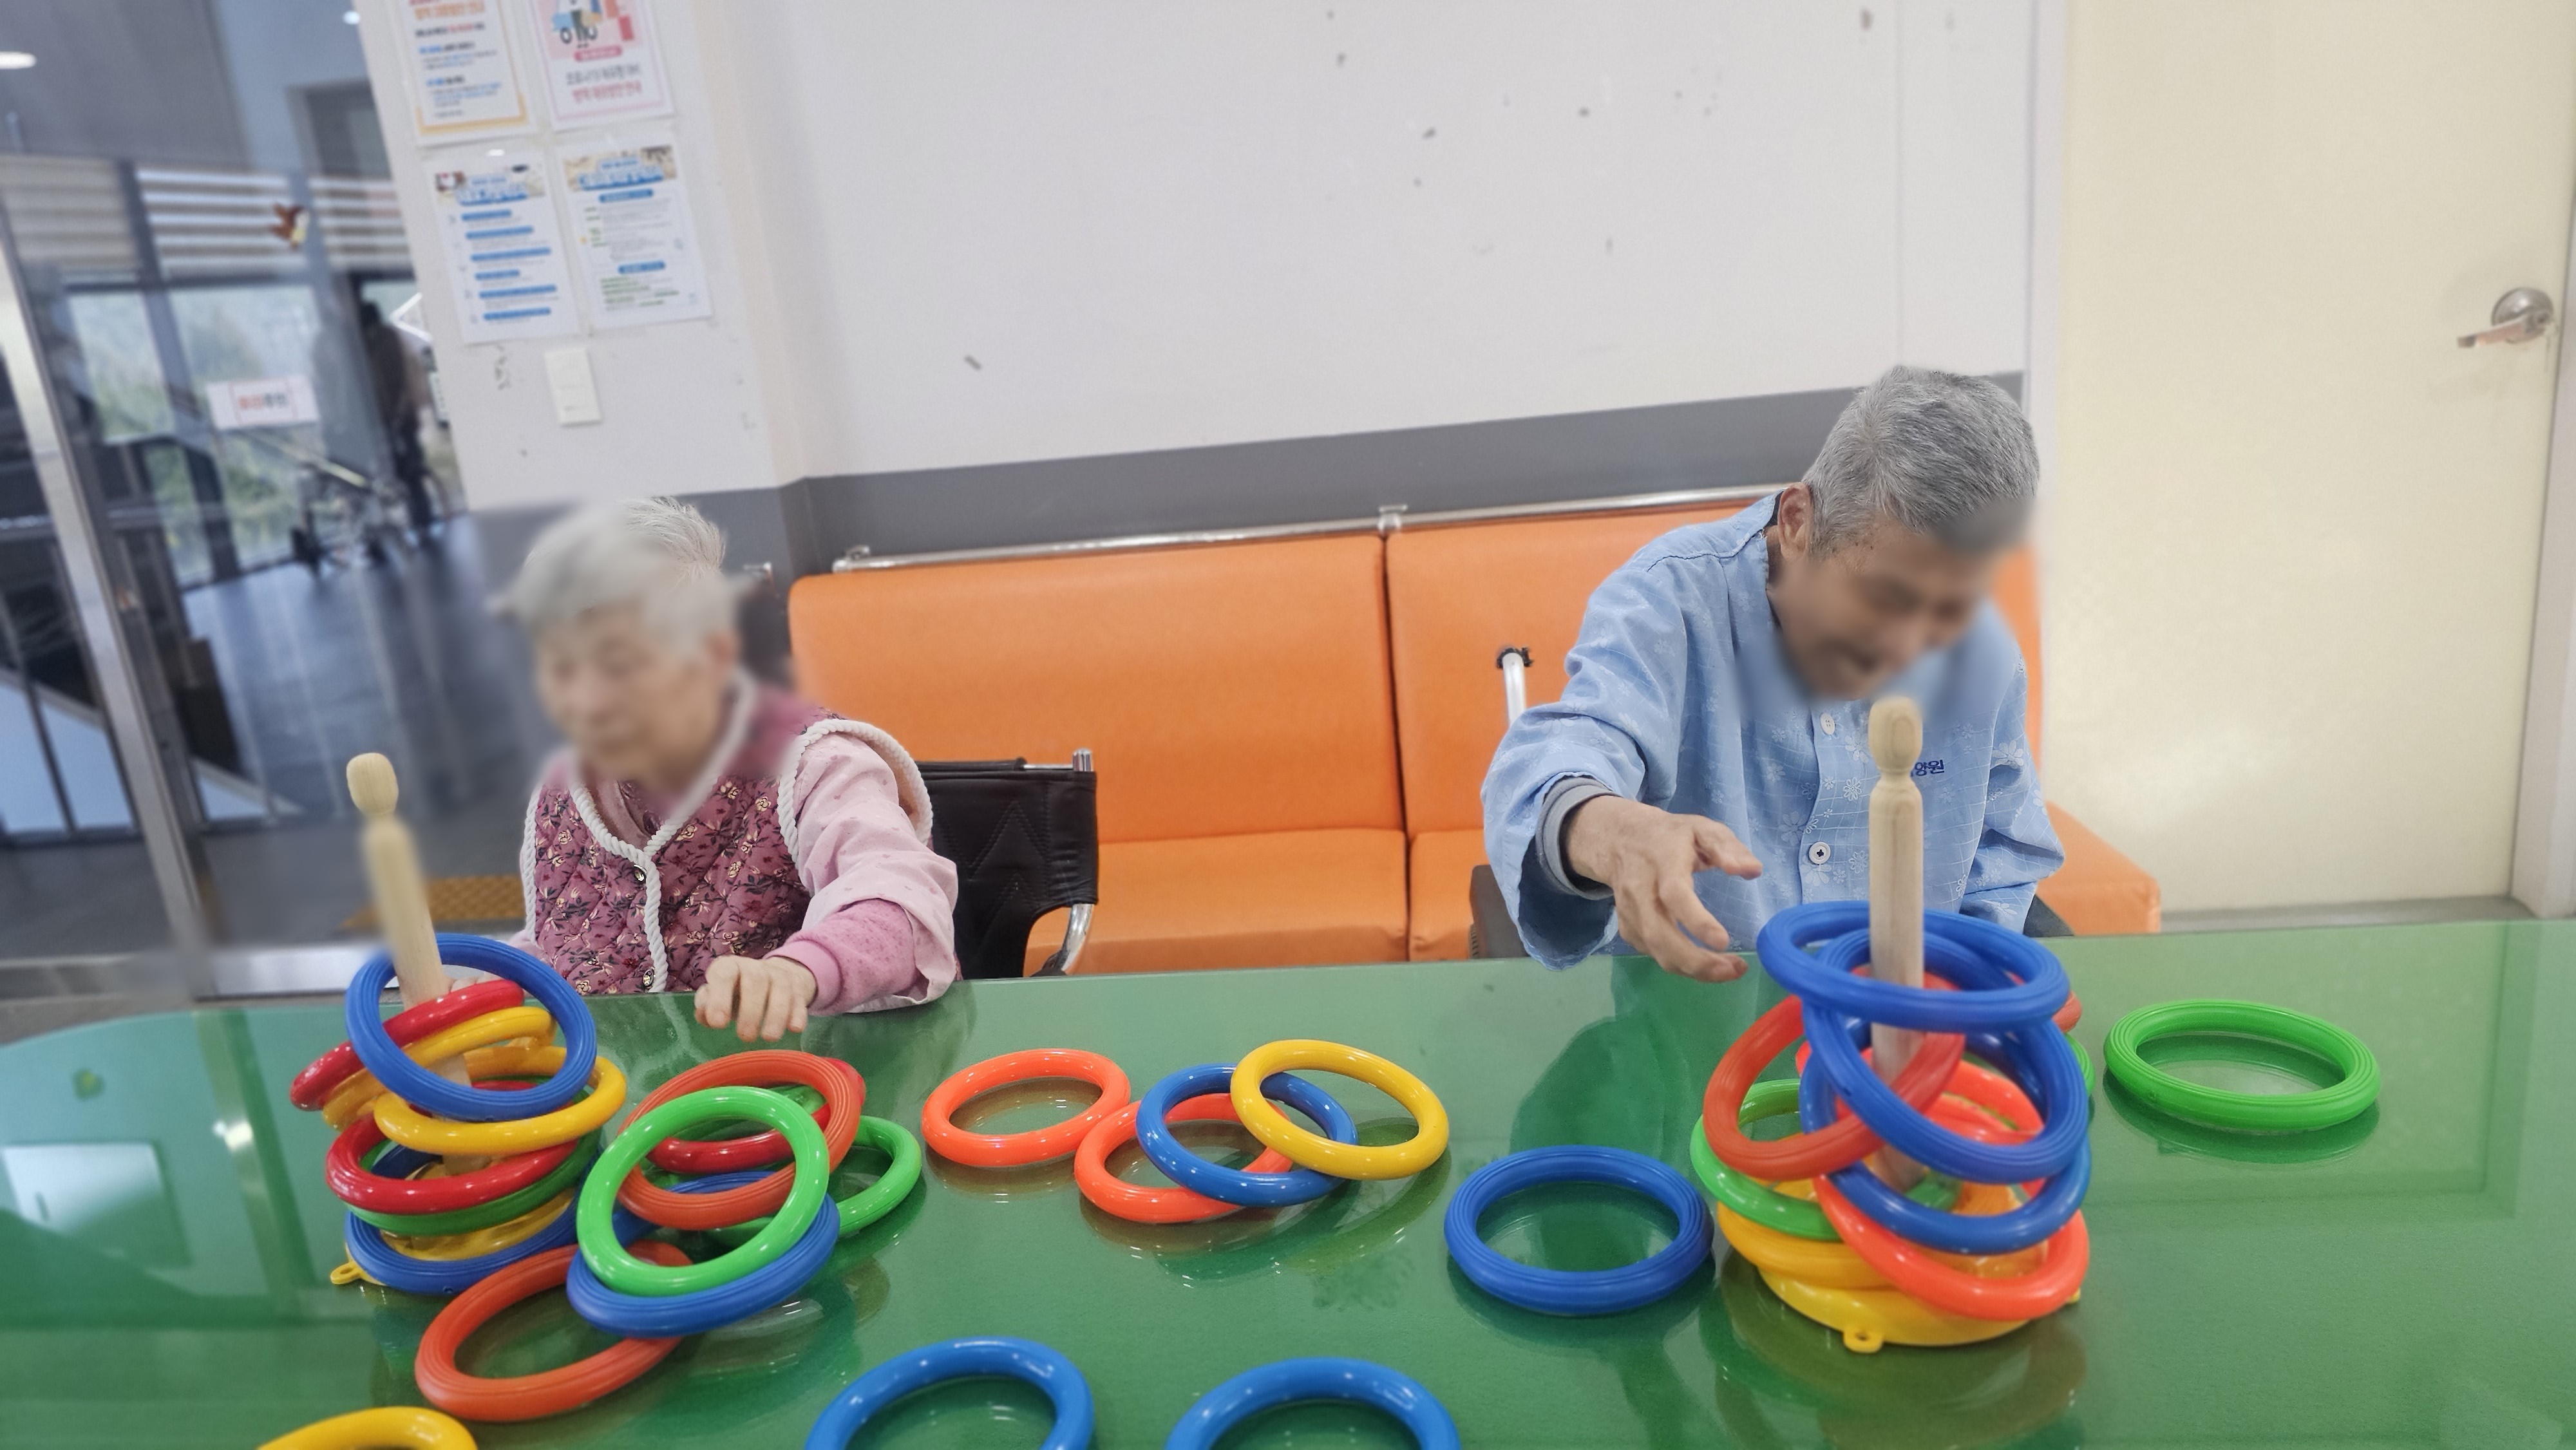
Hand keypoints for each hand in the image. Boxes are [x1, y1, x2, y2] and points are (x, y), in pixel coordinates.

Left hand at [695, 955, 818, 1040]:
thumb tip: (705, 1016)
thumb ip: (707, 1004)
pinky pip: (799, 998)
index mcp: (729, 967)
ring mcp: (779, 976)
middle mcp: (755, 968)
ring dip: (776, 1014)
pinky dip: (797, 1013)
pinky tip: (794, 1028)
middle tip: (745, 1037)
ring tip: (769, 1038)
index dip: (720, 998)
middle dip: (751, 1010)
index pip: (724, 974)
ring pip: (781, 989)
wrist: (772, 977)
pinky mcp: (797, 988)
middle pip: (755, 981)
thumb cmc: (737, 992)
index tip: (718, 1024)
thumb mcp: (718, 995)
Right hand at [1563, 796, 1763, 981]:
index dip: (1696, 921)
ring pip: (1656, 951)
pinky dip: (1680, 965)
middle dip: (1695, 960)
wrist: (1620, 840)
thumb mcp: (1701, 828)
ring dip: (1693, 969)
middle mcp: (1641, 890)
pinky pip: (1653, 954)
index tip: (1723, 941)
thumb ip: (1727, 847)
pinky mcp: (1628, 928)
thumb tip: (1753, 870)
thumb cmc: (1671, 836)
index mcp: (1662, 862)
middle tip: (1733, 969)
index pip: (1674, 895)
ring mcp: (1630, 912)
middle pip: (1659, 934)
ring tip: (1729, 970)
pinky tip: (1705, 963)